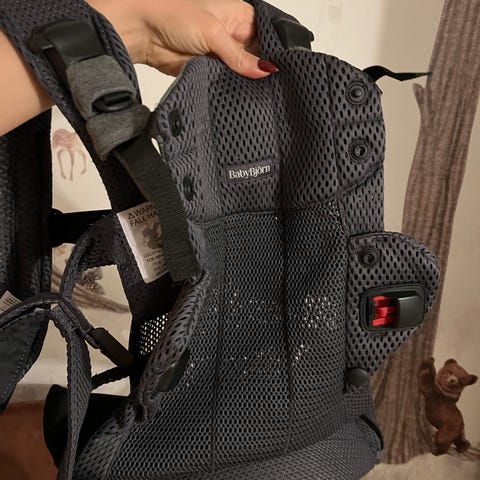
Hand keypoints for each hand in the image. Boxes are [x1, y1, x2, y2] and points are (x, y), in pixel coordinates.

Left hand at [92, 0, 277, 77]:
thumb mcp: (213, 33)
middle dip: (262, 71)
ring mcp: (223, 55)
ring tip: (261, 94)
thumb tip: (265, 70)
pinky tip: (242, 97)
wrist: (144, 34)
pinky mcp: (212, 71)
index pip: (268, 36)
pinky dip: (232, 89)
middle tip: (274, 87)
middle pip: (257, 57)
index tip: (284, 70)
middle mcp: (234, 35)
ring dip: (247, 82)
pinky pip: (228, 83)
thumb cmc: (174, 16)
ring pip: (243, 73)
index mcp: (240, 17)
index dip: (275, 52)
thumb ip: (239, 56)